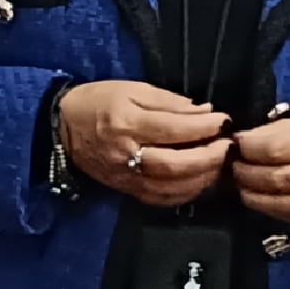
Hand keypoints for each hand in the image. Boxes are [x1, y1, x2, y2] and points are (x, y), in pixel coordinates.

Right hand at [62, 81, 233, 204]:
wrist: (61, 128)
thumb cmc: (98, 101)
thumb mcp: (132, 89)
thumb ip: (169, 102)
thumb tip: (204, 113)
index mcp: (126, 123)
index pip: (173, 129)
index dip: (204, 127)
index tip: (224, 121)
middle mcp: (126, 154)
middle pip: (175, 165)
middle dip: (208, 157)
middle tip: (227, 147)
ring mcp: (125, 177)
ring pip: (170, 187)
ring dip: (202, 178)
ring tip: (218, 164)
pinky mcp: (126, 190)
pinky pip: (160, 199)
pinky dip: (185, 193)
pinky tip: (199, 182)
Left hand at [231, 106, 289, 226]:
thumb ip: (287, 129)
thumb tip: (250, 139)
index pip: (275, 149)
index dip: (248, 148)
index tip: (236, 143)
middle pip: (275, 179)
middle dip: (246, 174)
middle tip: (232, 166)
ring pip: (283, 204)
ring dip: (255, 197)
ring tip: (242, 187)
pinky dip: (274, 210)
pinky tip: (264, 201)